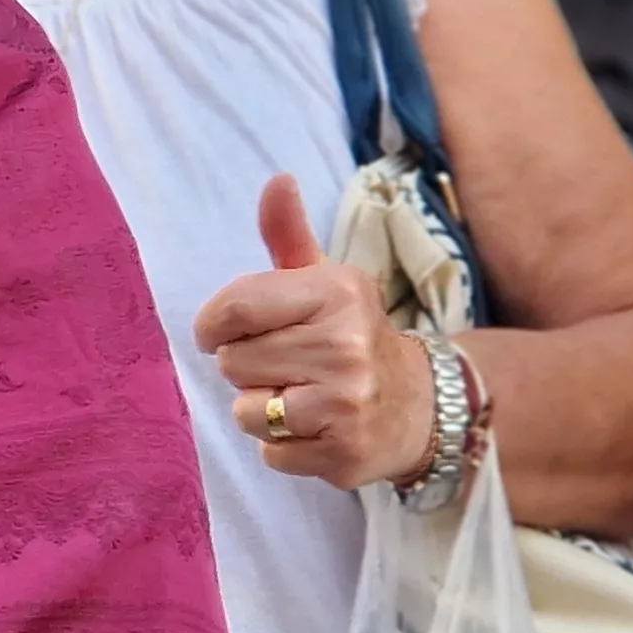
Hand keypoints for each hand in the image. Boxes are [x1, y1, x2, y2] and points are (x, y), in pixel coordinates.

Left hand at [193, 174, 436, 489]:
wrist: (419, 405)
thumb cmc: (348, 336)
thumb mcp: (323, 281)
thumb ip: (288, 236)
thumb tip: (276, 180)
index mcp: (336, 291)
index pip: (234, 308)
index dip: (213, 324)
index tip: (224, 330)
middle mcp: (345, 343)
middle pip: (231, 363)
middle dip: (247, 367)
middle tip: (288, 365)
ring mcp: (346, 401)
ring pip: (245, 410)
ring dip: (260, 409)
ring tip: (300, 397)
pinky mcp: (342, 451)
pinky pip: (269, 452)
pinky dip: (282, 446)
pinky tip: (315, 428)